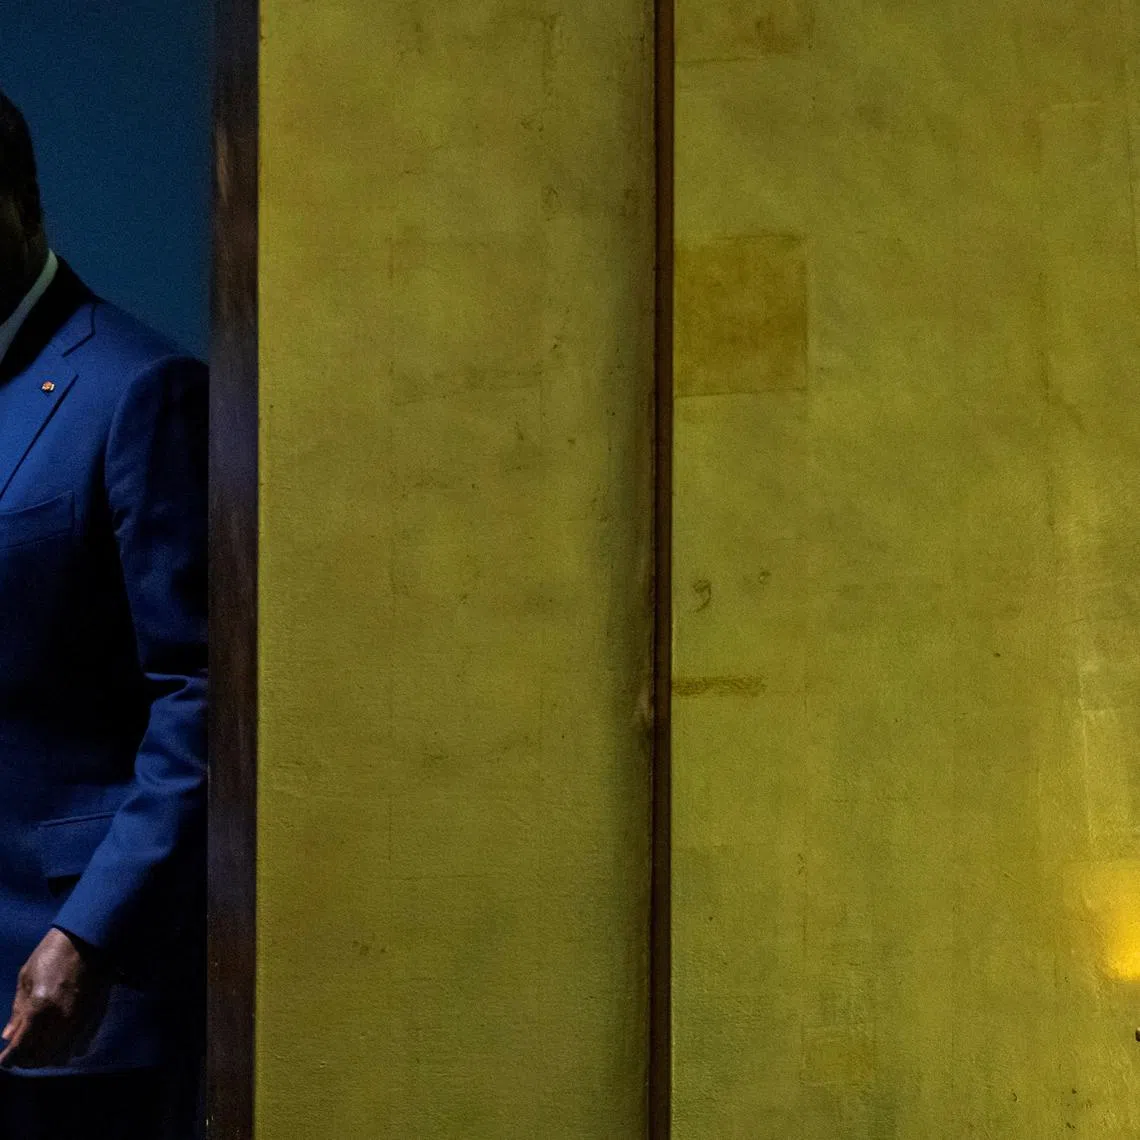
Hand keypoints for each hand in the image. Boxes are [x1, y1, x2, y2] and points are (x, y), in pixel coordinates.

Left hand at [0, 928, 110, 1067]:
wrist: (91, 937)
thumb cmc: (54, 952)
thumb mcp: (27, 977)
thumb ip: (17, 1010)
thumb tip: (8, 1036)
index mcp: (40, 1008)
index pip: (20, 1048)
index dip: (8, 1059)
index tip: (3, 1060)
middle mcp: (61, 1020)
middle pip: (41, 1057)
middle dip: (26, 1060)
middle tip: (19, 1055)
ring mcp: (81, 1020)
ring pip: (62, 1056)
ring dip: (47, 1058)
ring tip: (39, 1049)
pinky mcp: (96, 1017)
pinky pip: (80, 1047)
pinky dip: (67, 1050)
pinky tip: (60, 1041)